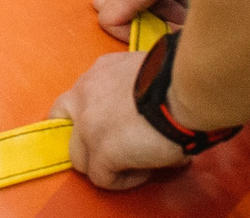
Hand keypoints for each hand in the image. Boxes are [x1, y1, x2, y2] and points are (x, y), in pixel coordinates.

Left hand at [53, 50, 187, 190]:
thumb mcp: (144, 69)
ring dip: (105, 165)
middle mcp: (84, 96)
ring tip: (138, 161)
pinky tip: (147, 169)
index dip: (86, 118)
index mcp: (98, 73)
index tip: (109, 127)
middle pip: (64, 129)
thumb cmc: (178, 78)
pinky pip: (102, 178)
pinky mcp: (102, 150)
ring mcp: (88, 125)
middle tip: (115, 149)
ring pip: (79, 158)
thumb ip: (131, 86)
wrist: (184, 88)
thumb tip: (144, 106)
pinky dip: (124, 180)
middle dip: (86, 143)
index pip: (75, 99)